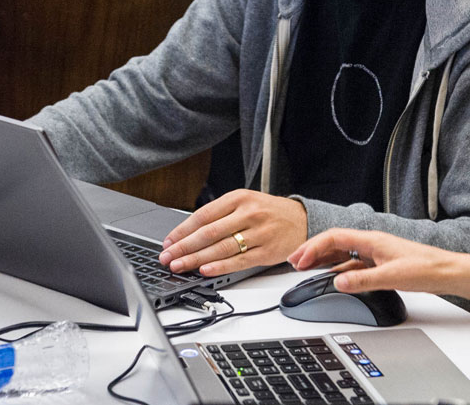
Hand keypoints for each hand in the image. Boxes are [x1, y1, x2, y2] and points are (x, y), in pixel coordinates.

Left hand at [158, 189, 306, 276]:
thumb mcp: (245, 203)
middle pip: (209, 233)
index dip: (182, 230)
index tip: (168, 242)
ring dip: (196, 259)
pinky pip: (239, 261)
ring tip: (180, 266)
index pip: (203, 215)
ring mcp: (258, 233)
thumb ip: (220, 215)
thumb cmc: (269, 212)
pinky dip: (220, 267)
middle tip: (167, 257)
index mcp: (238, 198)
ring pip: (221, 248)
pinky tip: (205, 270)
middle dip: (184, 247)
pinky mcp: (267, 251)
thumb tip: (188, 234)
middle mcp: (248, 214)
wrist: (302, 219)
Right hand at [289, 228, 469, 305]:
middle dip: (311, 251)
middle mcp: (371, 243)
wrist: (450, 272)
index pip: (334, 238)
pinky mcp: (380, 263)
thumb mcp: (393, 276)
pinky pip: (352, 264)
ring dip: (322, 260)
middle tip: (293, 262)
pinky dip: (337, 269)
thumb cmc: (428, 268)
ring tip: (305, 268)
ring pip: (341, 253)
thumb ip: (363, 280)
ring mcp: (375, 253)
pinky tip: (332, 277)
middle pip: (333, 243)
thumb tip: (338, 282)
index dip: (313, 247)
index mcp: (371, 239)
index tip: (299, 260)